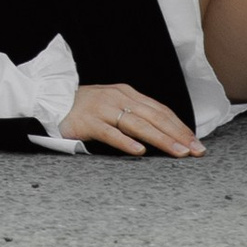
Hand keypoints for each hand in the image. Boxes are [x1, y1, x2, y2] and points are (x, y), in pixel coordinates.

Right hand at [60, 82, 202, 157]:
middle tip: (196, 150)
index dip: (180, 126)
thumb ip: (135, 114)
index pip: (160, 110)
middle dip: (178, 134)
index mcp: (128, 94)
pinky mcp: (87, 121)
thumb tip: (164, 132)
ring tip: (178, 152)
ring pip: (137, 124)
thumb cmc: (86, 107)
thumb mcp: (114, 105)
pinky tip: (139, 151)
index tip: (196, 142)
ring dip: (161, 139)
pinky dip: (125, 142)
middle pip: (154, 117)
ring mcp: (103, 109)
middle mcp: (118, 98)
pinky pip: (109, 133)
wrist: (51, 99)